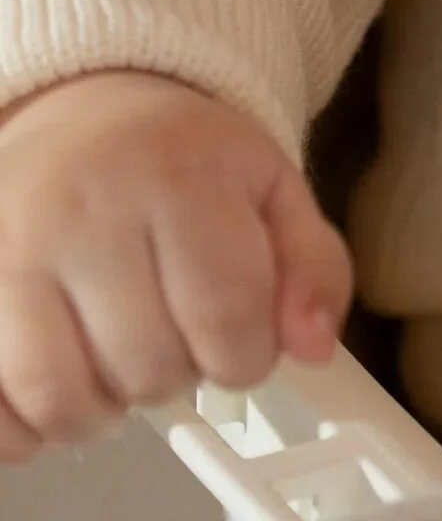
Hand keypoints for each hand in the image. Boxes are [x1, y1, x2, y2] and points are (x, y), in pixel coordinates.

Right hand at [0, 71, 350, 460]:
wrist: (85, 113)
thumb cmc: (185, 157)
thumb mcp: (272, 186)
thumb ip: (312, 265)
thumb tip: (314, 347)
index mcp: (177, 174)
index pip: (224, 309)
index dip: (247, 354)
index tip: (246, 347)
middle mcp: (84, 211)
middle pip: (148, 362)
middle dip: (182, 374)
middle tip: (182, 339)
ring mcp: (9, 253)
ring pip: (63, 396)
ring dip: (107, 408)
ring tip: (125, 365)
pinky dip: (31, 424)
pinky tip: (67, 380)